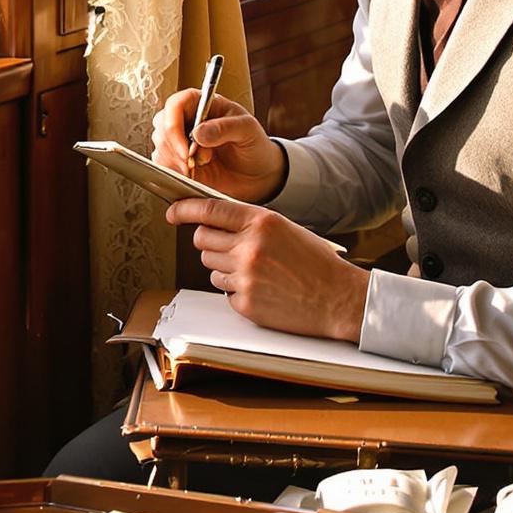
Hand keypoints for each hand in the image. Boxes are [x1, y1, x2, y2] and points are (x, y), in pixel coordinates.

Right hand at [151, 89, 283, 203]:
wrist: (258, 174)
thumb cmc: (255, 145)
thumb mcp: (248, 131)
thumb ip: (226, 128)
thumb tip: (198, 133)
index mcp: (203, 104)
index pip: (176, 103)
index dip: (173, 124)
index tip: (185, 148)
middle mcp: (188, 120)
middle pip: (162, 124)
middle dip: (174, 147)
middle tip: (194, 163)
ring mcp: (181, 140)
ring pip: (160, 145)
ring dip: (174, 161)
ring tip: (198, 168)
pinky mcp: (178, 161)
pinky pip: (162, 163)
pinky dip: (172, 172)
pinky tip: (191, 176)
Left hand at [166, 196, 364, 342]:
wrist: (339, 298)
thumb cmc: (316, 263)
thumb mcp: (286, 229)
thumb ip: (250, 223)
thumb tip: (215, 219)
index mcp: (262, 222)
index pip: (209, 210)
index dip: (185, 209)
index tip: (172, 212)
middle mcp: (250, 247)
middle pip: (201, 240)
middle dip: (207, 242)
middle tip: (225, 247)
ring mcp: (246, 276)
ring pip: (208, 267)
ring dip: (223, 267)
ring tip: (254, 270)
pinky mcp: (245, 302)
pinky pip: (223, 291)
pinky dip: (236, 289)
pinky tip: (261, 288)